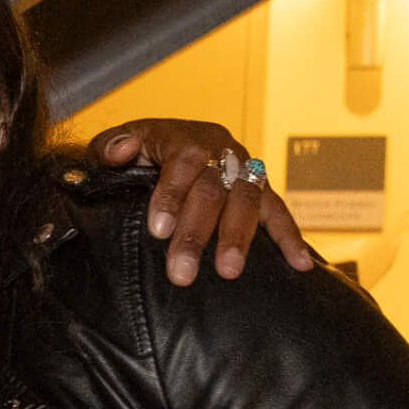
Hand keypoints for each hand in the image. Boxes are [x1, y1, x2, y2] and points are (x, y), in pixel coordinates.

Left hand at [89, 119, 315, 285]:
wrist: (169, 144)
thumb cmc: (140, 151)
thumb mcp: (119, 143)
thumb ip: (110, 146)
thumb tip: (120, 150)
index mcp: (185, 136)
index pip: (183, 163)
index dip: (171, 196)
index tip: (158, 230)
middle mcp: (221, 150)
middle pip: (213, 190)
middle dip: (197, 233)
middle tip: (182, 271)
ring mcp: (245, 169)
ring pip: (247, 201)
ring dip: (238, 238)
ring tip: (228, 272)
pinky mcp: (262, 189)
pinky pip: (279, 211)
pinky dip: (290, 237)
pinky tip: (298, 264)